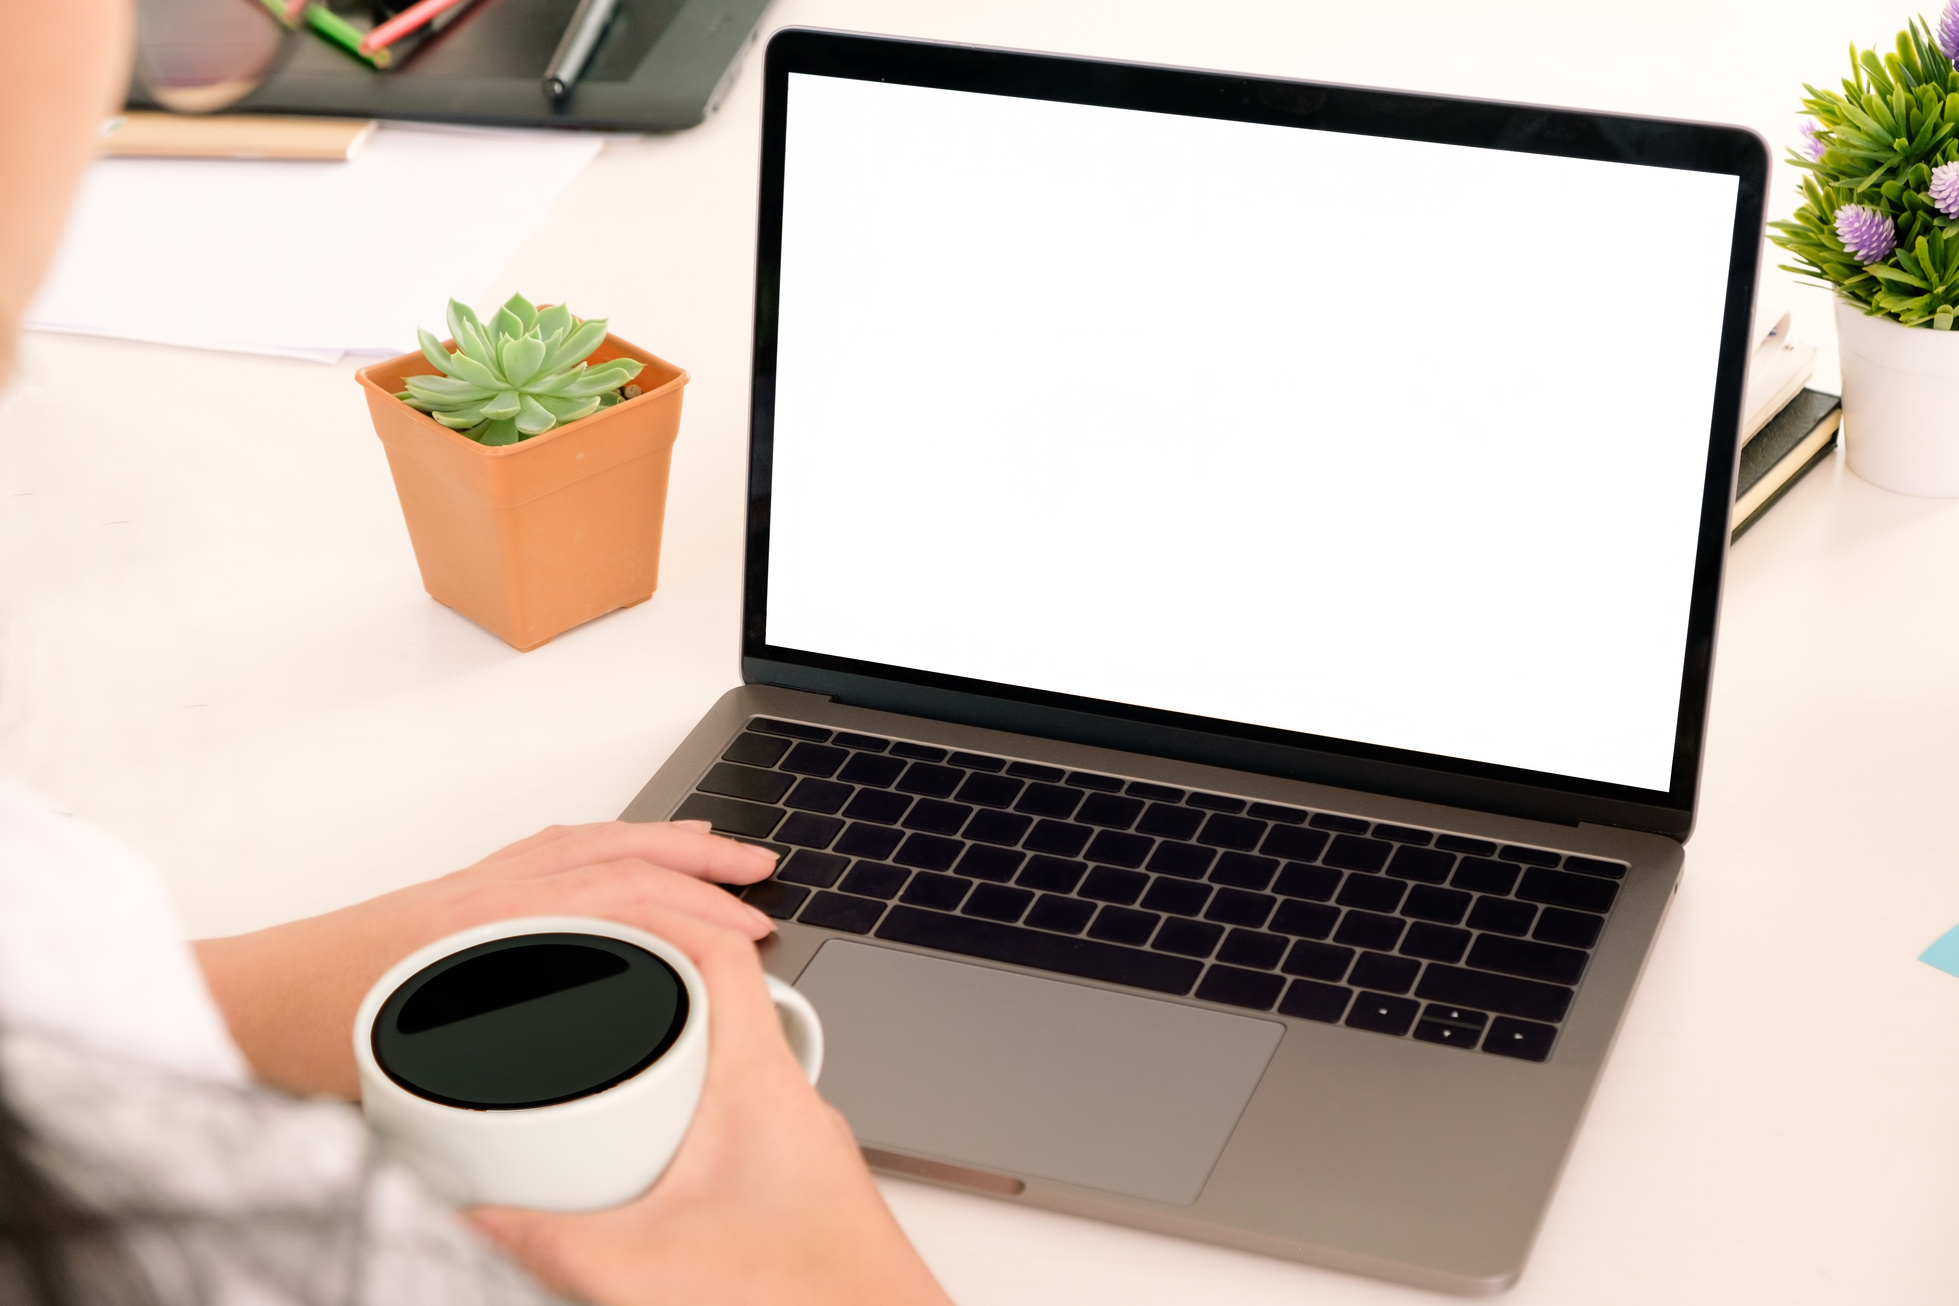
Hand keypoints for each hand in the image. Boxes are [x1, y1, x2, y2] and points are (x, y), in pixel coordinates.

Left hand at [193, 821, 777, 1098]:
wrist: (239, 1005)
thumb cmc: (311, 1041)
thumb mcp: (420, 1080)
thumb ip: (505, 1099)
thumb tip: (583, 1131)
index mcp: (495, 931)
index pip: (624, 904)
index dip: (698, 917)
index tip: (752, 934)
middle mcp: (493, 893)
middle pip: (618, 856)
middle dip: (700, 863)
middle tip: (760, 874)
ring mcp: (476, 884)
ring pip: (588, 842)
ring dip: (659, 841)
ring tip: (714, 846)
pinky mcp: (459, 890)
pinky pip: (550, 847)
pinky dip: (604, 841)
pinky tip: (620, 855)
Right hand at [469, 903, 953, 1305]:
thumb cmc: (808, 1296)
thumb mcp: (646, 1270)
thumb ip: (548, 1242)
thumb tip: (477, 1221)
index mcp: (761, 1082)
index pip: (723, 950)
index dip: (664, 913)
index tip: (608, 913)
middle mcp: (791, 1098)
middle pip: (724, 997)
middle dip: (652, 981)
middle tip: (591, 985)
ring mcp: (802, 1140)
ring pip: (736, 1059)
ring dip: (676, 1050)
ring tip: (610, 1061)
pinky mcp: (803, 1184)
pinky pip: (744, 1116)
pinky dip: (695, 1111)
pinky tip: (659, 1157)